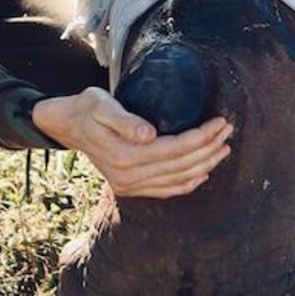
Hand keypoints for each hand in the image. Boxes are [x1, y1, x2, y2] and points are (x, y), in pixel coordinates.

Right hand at [33, 87, 232, 197]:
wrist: (66, 125)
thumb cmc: (87, 108)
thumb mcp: (102, 105)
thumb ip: (125, 120)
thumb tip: (149, 135)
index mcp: (124, 156)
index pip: (175, 149)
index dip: (201, 136)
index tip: (220, 121)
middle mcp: (128, 176)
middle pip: (181, 165)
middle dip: (209, 148)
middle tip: (228, 130)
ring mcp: (128, 185)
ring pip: (177, 180)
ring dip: (205, 165)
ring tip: (224, 148)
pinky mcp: (129, 187)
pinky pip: (165, 190)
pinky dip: (187, 184)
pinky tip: (203, 173)